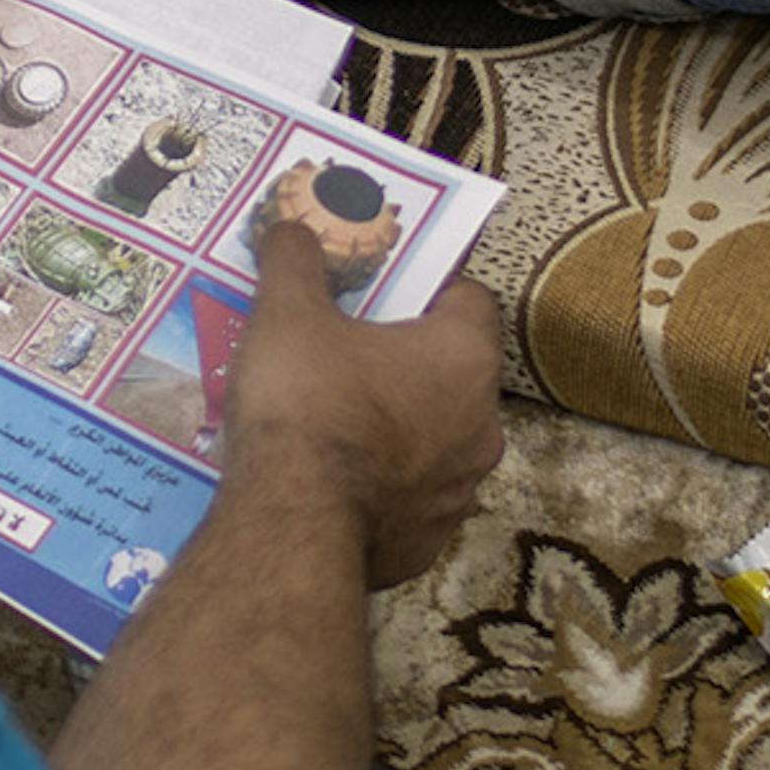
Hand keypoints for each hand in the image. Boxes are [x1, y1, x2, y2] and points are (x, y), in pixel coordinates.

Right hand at [214, 210, 502, 583]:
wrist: (295, 527)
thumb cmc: (305, 405)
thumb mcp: (287, 315)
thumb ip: (295, 262)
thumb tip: (292, 227)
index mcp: (464, 358)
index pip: (469, 299)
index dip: (427, 288)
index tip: (383, 293)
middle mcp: (483, 425)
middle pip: (453, 373)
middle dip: (406, 362)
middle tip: (347, 356)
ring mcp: (461, 490)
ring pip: (436, 441)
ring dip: (399, 428)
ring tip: (334, 424)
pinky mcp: (432, 542)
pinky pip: (411, 499)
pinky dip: (382, 488)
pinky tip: (332, 484)